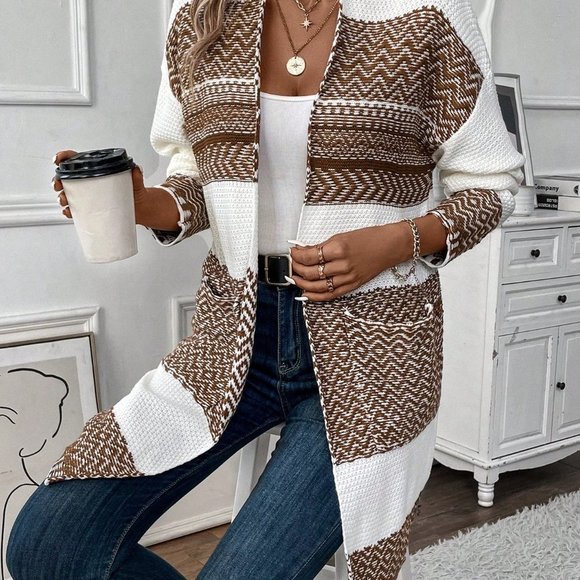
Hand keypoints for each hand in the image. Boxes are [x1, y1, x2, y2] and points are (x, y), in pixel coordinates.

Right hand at [53, 150, 147, 220]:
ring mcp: (89, 196)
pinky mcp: (91, 209)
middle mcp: (90, 182)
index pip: (76, 159)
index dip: (64, 157)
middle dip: (57, 181)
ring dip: (62, 197)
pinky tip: (69, 212)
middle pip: (66, 178)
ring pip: (68, 194)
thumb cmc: (135, 192)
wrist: (140, 209)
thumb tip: (136, 169)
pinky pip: (75, 210)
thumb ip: (137, 175)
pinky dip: (69, 211)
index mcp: (97, 170)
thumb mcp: (136, 183)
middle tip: (58, 186)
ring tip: (64, 201)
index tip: (58, 160)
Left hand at [288, 223, 412, 301]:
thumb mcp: (341, 236)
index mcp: (338, 248)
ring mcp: (347, 277)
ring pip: (317, 286)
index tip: (292, 252)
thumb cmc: (367, 237)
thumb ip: (322, 246)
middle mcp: (342, 265)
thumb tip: (303, 251)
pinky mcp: (352, 285)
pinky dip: (315, 296)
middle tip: (290, 265)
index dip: (296, 255)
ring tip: (294, 279)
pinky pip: (330, 295)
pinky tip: (305, 294)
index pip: (309, 256)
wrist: (390, 246)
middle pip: (310, 272)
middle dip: (296, 269)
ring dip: (302, 283)